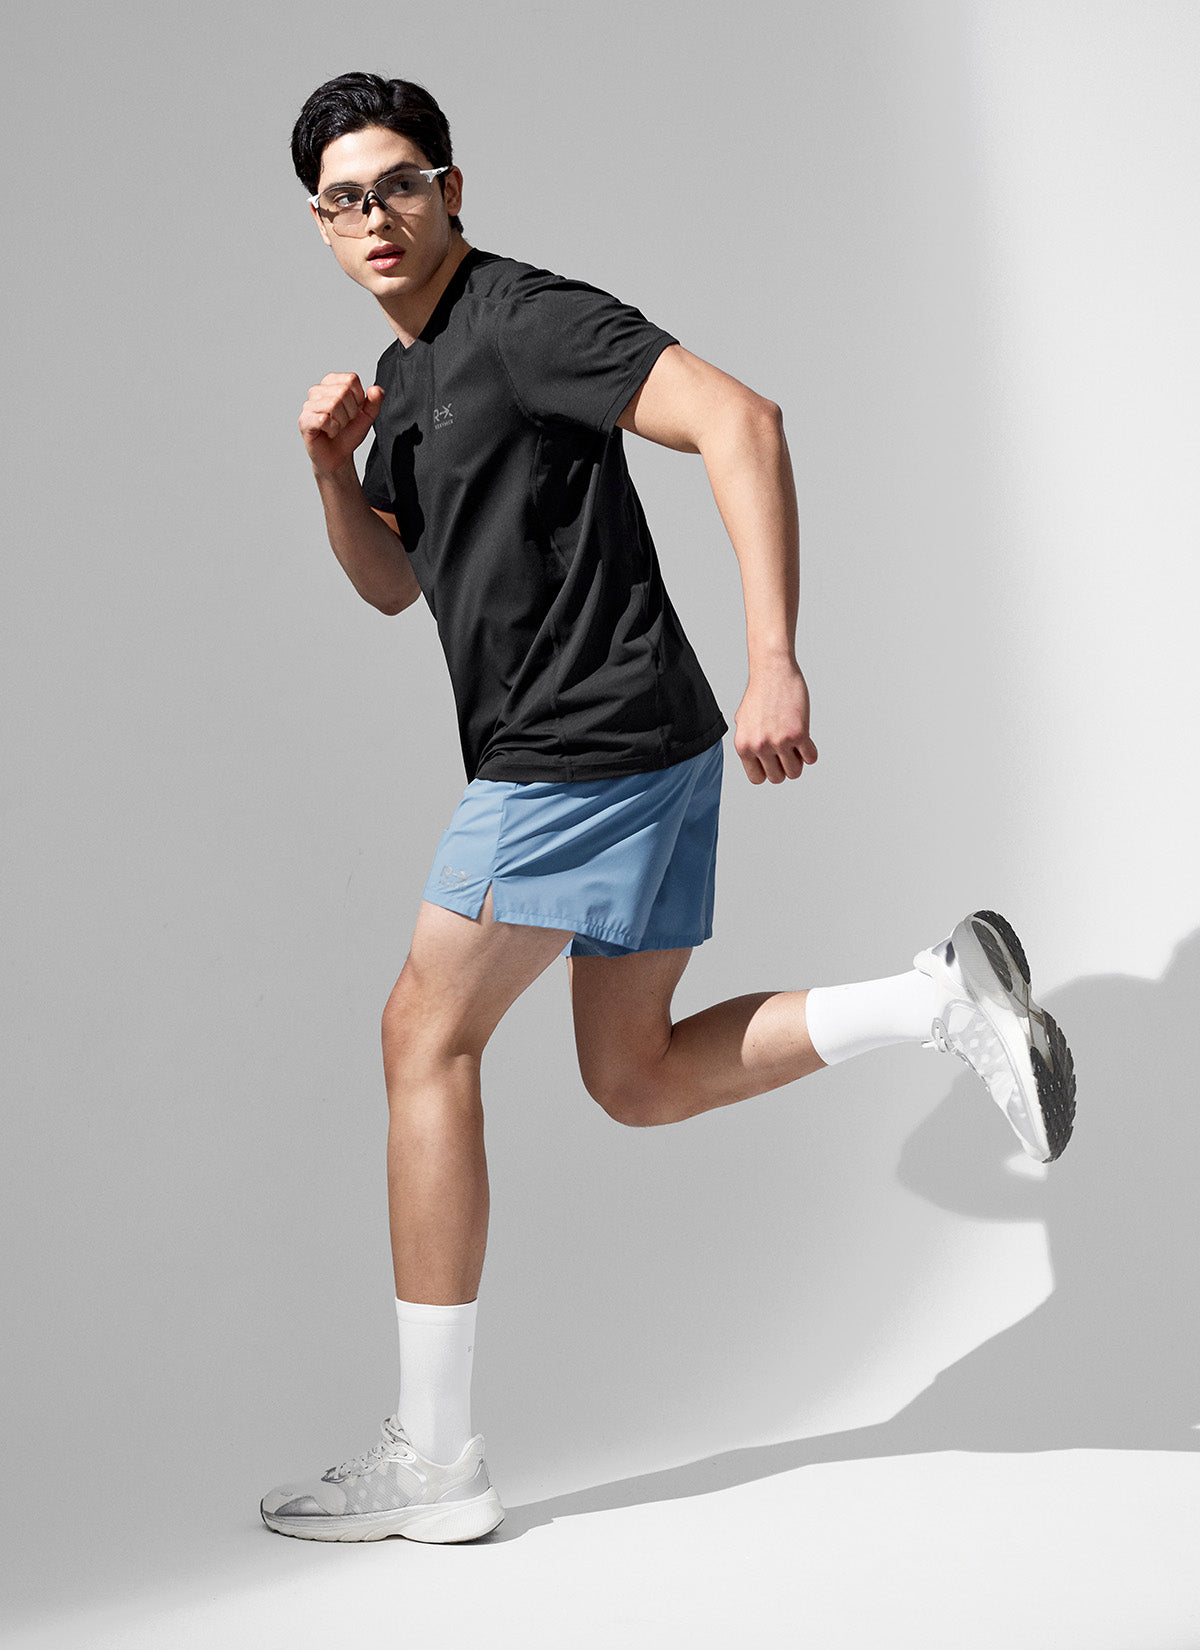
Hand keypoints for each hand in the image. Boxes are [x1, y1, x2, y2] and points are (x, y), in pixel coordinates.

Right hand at [299, 373, 383, 476]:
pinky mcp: (304, 420)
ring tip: (336, 427)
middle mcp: (317, 390)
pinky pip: (324, 419)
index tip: (353, 410)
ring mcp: (308, 405)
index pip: (351, 379)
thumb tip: (375, 390)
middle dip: (350, 412)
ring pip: (333, 404)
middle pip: (343, 392)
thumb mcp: (367, 416)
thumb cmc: (349, 433)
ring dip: (341, 422)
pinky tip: (329, 432)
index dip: (358, 398)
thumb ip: (375, 401)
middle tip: (344, 422)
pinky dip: (333, 429)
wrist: (338, 455)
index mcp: (331, 382)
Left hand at [733, 659, 817, 783]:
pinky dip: (810, 752)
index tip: (773, 761)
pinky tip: (806, 739)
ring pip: (795, 772)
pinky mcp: (799, 733)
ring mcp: (779, 741)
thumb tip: (758, 764)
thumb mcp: (743, 723)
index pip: (757, 778)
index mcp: (743, 746)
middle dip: (784, 767)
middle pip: (777, 778)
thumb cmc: (759, 694)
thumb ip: (748, 745)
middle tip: (787, 751)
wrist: (772, 671)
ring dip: (798, 762)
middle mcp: (760, 746)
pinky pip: (810, 757)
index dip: (767, 771)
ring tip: (795, 746)